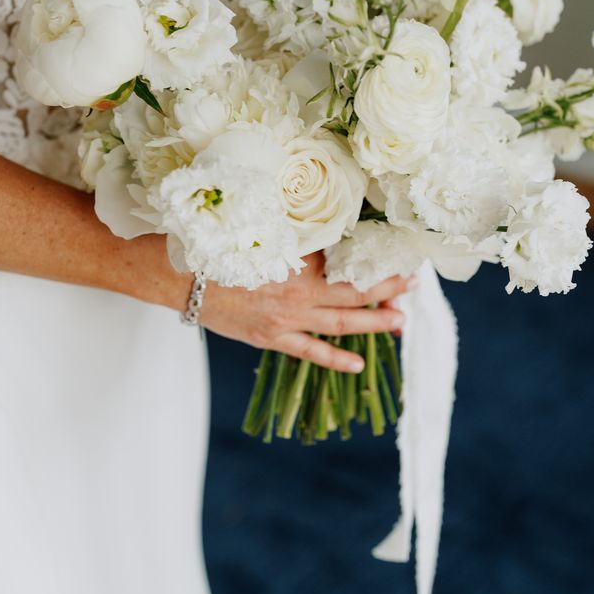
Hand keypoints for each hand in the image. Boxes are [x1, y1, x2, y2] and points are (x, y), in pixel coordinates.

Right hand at [199, 251, 415, 372]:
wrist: (180, 277)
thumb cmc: (217, 246)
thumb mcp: (261, 230)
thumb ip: (296, 235)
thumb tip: (326, 231)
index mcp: (297, 261)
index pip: (348, 261)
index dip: (375, 260)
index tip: (397, 255)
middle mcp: (299, 293)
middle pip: (355, 292)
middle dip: (387, 288)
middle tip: (413, 285)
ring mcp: (287, 320)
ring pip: (342, 323)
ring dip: (374, 323)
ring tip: (401, 320)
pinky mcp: (271, 338)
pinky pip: (312, 352)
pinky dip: (337, 359)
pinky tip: (359, 363)